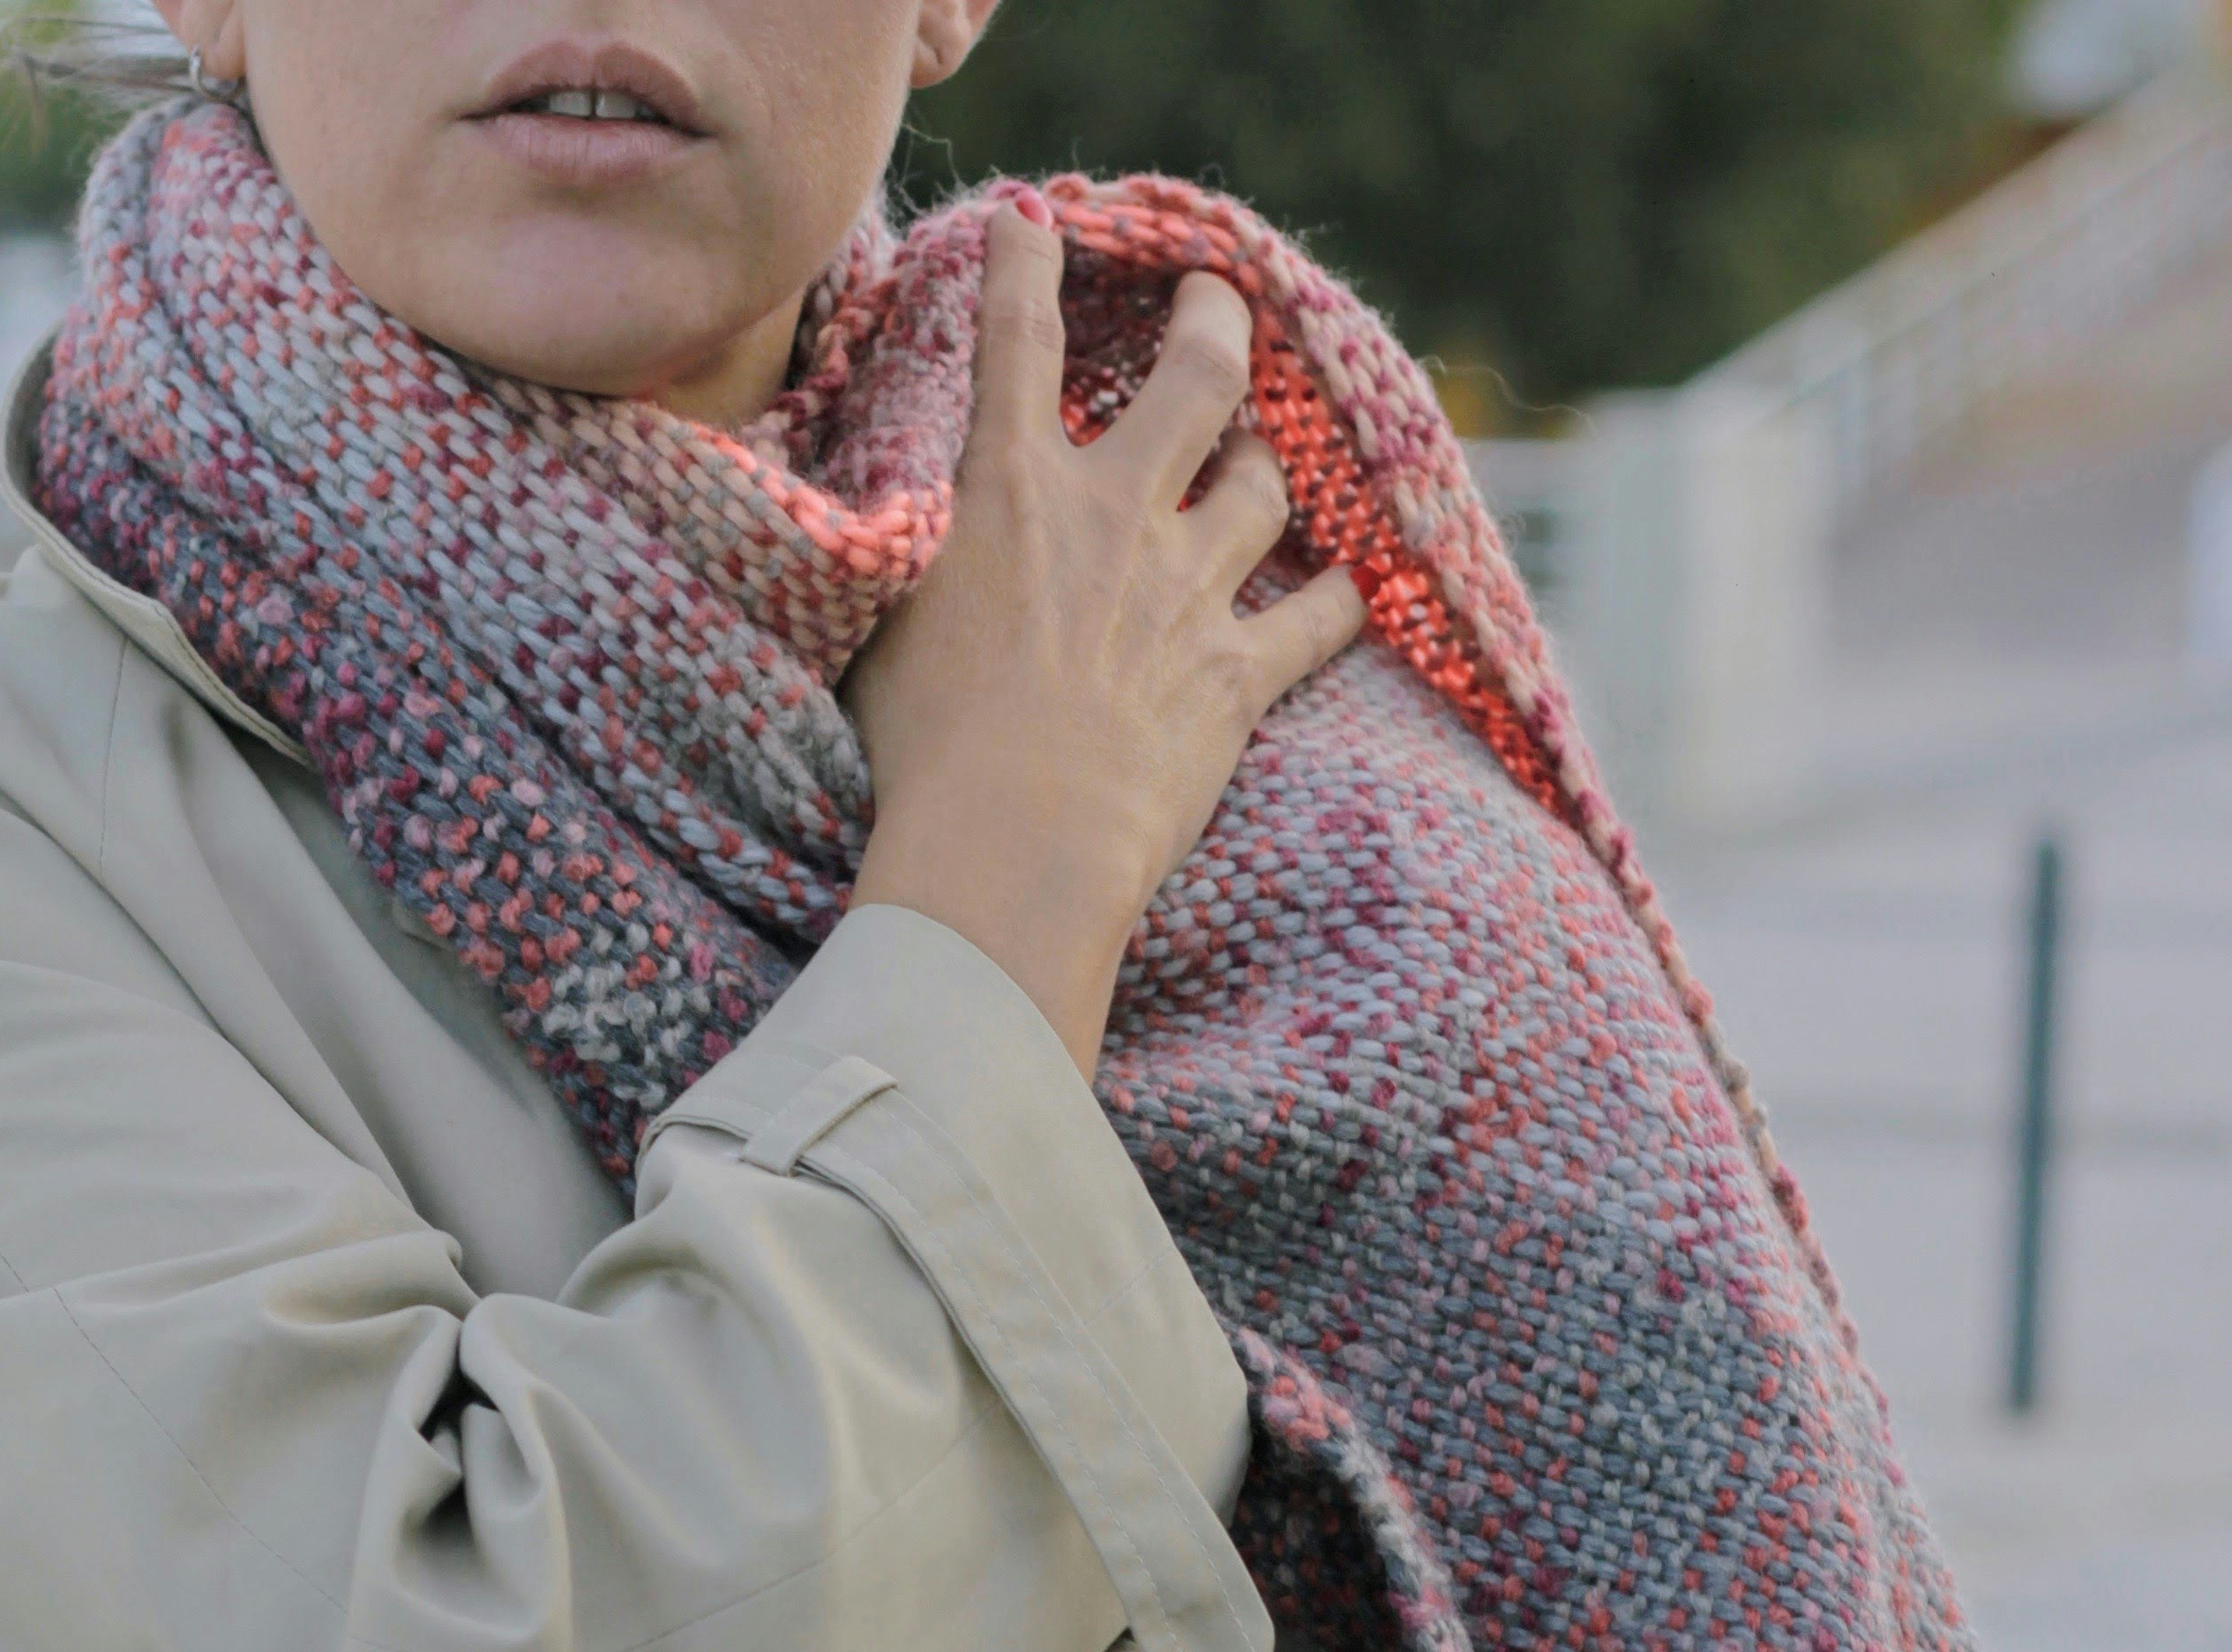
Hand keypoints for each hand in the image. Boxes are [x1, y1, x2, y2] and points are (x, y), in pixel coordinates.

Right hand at [844, 201, 1366, 1075]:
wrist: (1008, 849)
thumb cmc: (919, 751)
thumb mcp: (878, 616)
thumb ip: (904, 544)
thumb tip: (883, 518)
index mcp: (1012, 488)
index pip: (1020, 335)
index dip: (1029, 264)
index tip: (1037, 224)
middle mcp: (1115, 516)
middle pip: (1198, 378)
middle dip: (1215, 323)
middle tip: (1217, 304)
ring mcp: (1188, 592)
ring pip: (1262, 486)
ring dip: (1266, 465)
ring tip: (1262, 461)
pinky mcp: (1237, 678)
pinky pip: (1318, 621)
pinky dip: (1341, 601)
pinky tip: (1352, 591)